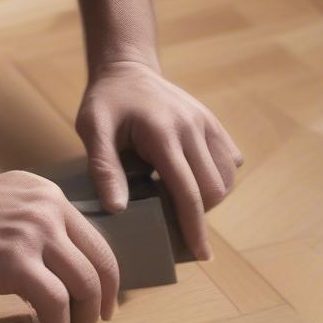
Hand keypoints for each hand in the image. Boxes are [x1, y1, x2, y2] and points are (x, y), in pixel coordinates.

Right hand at [0, 171, 118, 322]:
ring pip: (84, 286)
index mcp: (43, 192)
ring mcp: (33, 232)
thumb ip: (30, 231)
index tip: (100, 302)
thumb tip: (56, 276)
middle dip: (100, 303)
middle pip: (99, 263)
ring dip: (80, 322)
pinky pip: (56, 306)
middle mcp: (46, 206)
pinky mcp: (15, 263)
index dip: (104, 277)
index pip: (94, 238)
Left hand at [75, 60, 243, 259]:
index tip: (201, 254)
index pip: (188, 191)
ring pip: (226, 176)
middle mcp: (192, 128)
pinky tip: (192, 178)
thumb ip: (104, 169)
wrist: (126, 68)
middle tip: (170, 217)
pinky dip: (217, 178)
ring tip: (179, 198)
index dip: (194, 227)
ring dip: (210, 197)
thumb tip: (119, 209)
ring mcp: (206, 123)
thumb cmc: (105, 103)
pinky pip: (229, 159)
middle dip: (198, 213)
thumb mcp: (92, 130)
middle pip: (213, 188)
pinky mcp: (212, 122)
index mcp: (163, 134)